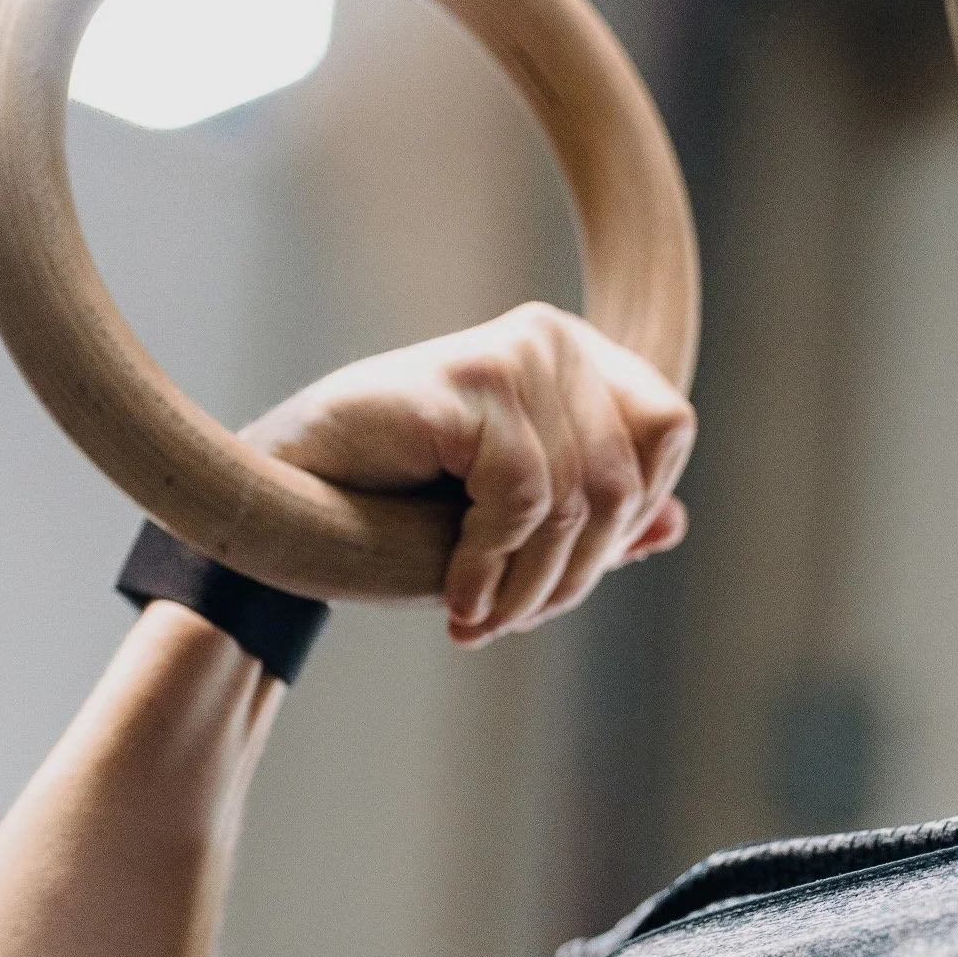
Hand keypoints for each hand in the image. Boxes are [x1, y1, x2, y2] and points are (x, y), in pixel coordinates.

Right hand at [243, 303, 694, 643]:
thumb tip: (675, 525)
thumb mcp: (513, 528)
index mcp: (575, 355)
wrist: (281, 507)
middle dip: (576, 572)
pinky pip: (526, 501)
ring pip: (580, 500)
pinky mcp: (473, 385)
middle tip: (513, 619)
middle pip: (626, 478)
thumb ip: (592, 521)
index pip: (667, 430)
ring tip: (480, 618)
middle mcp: (552, 337)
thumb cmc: (394, 512)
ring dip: (532, 585)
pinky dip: (491, 566)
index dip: (629, 515)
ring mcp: (514, 353)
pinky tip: (455, 596)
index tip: (563, 573)